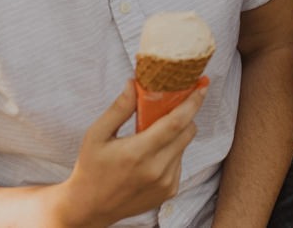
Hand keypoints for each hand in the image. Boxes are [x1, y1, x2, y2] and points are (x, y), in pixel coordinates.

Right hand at [52, 79, 205, 227]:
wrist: (90, 208)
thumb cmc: (91, 168)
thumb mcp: (96, 135)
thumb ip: (119, 109)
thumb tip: (134, 83)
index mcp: (138, 152)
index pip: (176, 122)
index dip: (192, 102)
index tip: (202, 86)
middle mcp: (157, 169)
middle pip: (187, 131)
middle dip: (185, 114)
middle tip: (171, 106)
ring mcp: (165, 183)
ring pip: (184, 146)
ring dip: (176, 135)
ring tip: (152, 136)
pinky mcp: (169, 191)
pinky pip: (180, 162)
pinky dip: (172, 153)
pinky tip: (151, 157)